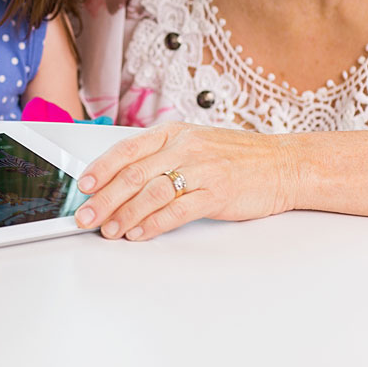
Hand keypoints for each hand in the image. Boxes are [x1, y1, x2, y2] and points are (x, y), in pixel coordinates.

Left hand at [73, 123, 295, 240]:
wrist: (284, 165)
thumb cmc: (238, 157)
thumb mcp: (194, 144)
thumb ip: (160, 157)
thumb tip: (120, 181)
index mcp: (174, 133)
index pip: (127, 150)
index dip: (101, 169)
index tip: (83, 187)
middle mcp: (185, 148)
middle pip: (133, 175)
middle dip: (104, 199)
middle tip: (86, 217)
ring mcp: (201, 170)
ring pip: (151, 194)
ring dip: (125, 215)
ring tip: (109, 230)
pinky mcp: (216, 194)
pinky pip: (176, 211)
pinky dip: (153, 225)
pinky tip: (139, 233)